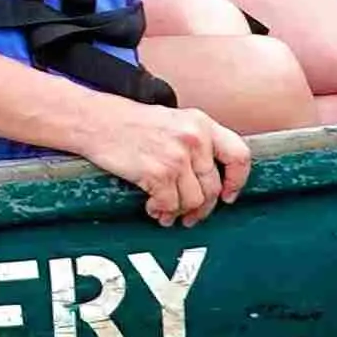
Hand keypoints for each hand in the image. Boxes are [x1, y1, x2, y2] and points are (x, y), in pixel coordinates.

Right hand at [67, 86, 253, 224]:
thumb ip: (196, 143)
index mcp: (202, 124)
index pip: (239, 156)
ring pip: (194, 201)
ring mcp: (176, 157)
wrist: (97, 121)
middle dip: (202, 208)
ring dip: (180, 212)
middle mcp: (194, 139)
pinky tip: (152, 207)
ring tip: (167, 212)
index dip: (237, 181)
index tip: (227, 194)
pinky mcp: (157, 173)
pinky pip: (170, 205)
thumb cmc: (130, 122)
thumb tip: (210, 177)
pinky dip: (161, 211)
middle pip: (213, 187)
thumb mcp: (174, 121)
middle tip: (191, 215)